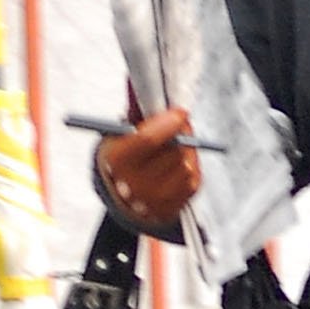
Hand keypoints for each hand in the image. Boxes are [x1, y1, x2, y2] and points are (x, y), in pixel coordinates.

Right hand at [97, 106, 201, 230]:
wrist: (123, 201)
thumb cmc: (123, 159)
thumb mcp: (118, 137)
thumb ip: (137, 119)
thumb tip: (164, 101)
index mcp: (116, 162)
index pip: (148, 139)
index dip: (168, 123)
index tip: (181, 112)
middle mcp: (134, 184)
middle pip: (173, 150)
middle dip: (179, 135)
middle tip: (179, 125)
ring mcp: (154, 199)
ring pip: (185, 164)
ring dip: (184, 152)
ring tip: (171, 151)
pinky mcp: (173, 207)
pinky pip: (192, 178)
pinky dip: (189, 168)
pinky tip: (175, 168)